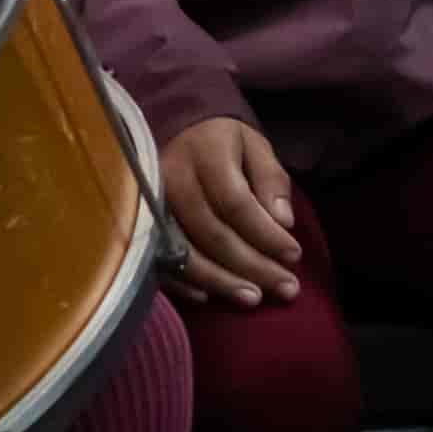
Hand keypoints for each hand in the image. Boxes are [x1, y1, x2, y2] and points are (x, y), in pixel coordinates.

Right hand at [158, 116, 302, 309]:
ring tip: (253, 298)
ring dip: (220, 281)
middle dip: (251, 265)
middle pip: (212, 233)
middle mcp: (171, 179)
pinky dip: (183, 284)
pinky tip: (209, 297)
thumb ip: (271, 180)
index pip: (236, 202)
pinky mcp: (138, 225)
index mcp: (205, 154)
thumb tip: (283, 223)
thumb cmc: (225, 144)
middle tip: (285, 288)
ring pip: (185, 253)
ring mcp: (150, 205)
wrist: (178, 133)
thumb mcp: (256, 147)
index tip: (294, 255)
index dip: (265, 233)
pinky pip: (159, 261)